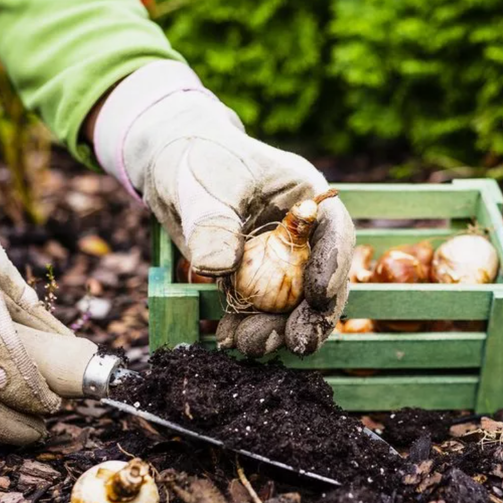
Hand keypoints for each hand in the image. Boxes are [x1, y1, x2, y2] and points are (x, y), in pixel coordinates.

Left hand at [91, 62, 354, 356]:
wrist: (169, 162)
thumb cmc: (194, 157)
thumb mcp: (201, 184)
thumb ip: (212, 224)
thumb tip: (219, 266)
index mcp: (304, 197)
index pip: (334, 233)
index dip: (333, 266)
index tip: (318, 296)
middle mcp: (301, 234)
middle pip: (321, 278)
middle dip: (312, 315)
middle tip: (298, 343)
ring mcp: (278, 260)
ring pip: (291, 303)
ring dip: (276, 329)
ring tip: (251, 345)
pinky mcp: (252, 279)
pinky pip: (257, 309)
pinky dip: (246, 326)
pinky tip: (229, 339)